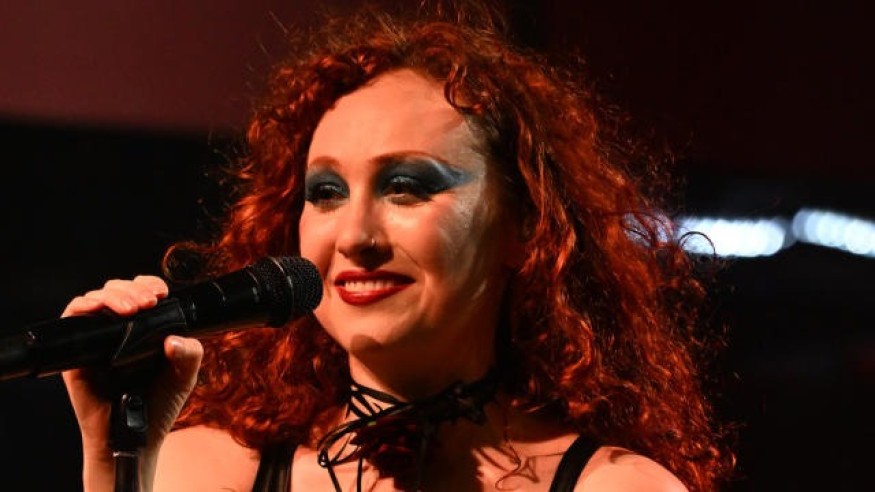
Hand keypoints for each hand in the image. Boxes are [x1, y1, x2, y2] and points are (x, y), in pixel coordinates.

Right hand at [61, 276, 202, 491]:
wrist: (134, 437)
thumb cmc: (158, 407)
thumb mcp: (183, 378)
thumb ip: (189, 355)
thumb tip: (176, 338)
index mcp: (145, 329)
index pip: (142, 293)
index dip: (149, 285)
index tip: (162, 294)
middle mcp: (119, 330)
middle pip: (118, 290)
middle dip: (133, 288)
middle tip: (149, 302)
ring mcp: (97, 339)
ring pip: (95, 298)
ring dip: (113, 295)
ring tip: (132, 308)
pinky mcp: (76, 352)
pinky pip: (72, 319)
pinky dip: (84, 306)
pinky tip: (100, 309)